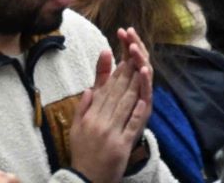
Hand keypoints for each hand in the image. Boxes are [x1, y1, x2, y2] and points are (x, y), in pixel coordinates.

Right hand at [66, 31, 151, 182]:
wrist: (85, 178)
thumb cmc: (82, 152)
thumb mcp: (77, 127)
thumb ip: (84, 106)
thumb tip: (91, 88)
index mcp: (90, 115)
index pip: (105, 89)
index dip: (115, 71)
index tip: (122, 56)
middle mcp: (100, 120)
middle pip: (116, 92)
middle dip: (127, 72)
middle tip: (134, 53)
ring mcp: (112, 131)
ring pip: (125, 103)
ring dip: (135, 85)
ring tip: (141, 68)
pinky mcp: (123, 144)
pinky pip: (132, 124)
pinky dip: (139, 110)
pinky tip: (146, 97)